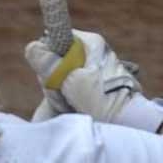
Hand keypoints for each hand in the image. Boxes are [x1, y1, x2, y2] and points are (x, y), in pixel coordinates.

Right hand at [23, 29, 162, 134]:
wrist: (130, 121)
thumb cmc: (103, 99)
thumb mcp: (72, 80)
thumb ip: (49, 64)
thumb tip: (32, 48)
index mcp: (90, 43)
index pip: (55, 41)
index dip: (48, 59)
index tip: (53, 76)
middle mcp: (93, 52)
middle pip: (57, 62)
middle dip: (55, 82)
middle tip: (65, 96)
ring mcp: (94, 69)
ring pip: (63, 78)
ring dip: (61, 94)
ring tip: (73, 105)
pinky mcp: (94, 86)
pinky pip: (72, 89)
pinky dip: (71, 100)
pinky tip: (77, 109)